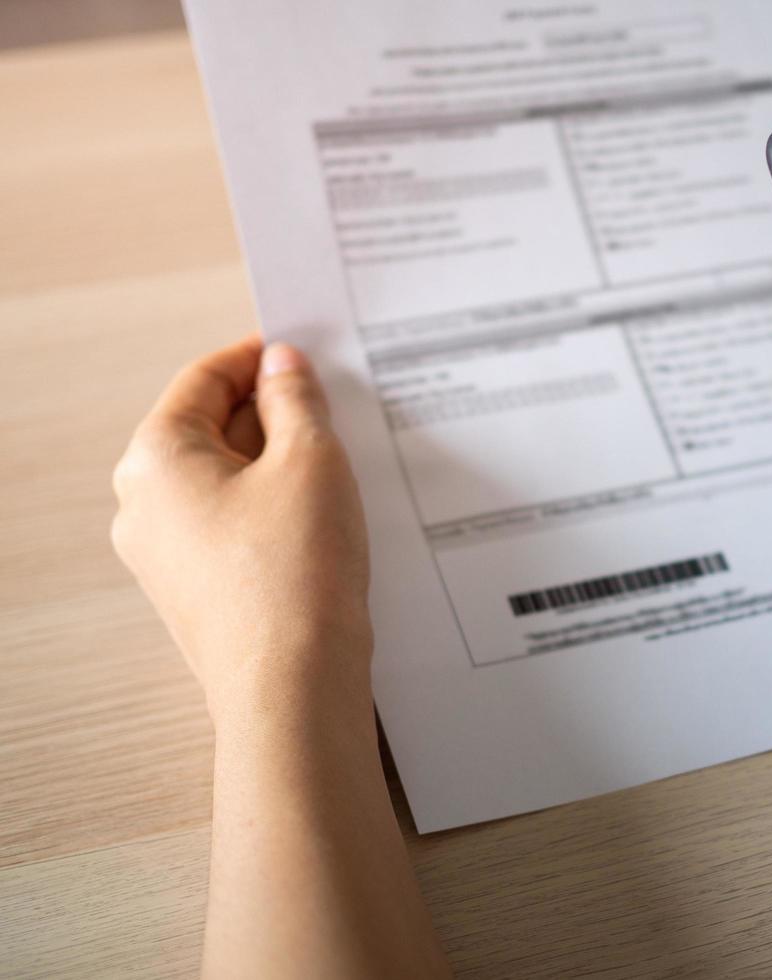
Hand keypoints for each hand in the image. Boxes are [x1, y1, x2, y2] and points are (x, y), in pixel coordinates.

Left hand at [111, 335, 370, 723]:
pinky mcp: (196, 592)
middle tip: (333, 408)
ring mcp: (164, 555)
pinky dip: (274, 509)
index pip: (203, 379)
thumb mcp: (311, 461)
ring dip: (278, 464)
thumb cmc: (295, 572)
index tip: (304, 353)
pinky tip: (322, 518)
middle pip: (210, 429)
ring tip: (339, 466)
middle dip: (272, 414)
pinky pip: (232, 527)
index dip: (258, 359)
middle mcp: (144, 505)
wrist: (292, 685)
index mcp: (155, 457)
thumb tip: (283, 365)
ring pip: (225, 481)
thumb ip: (296, 400)